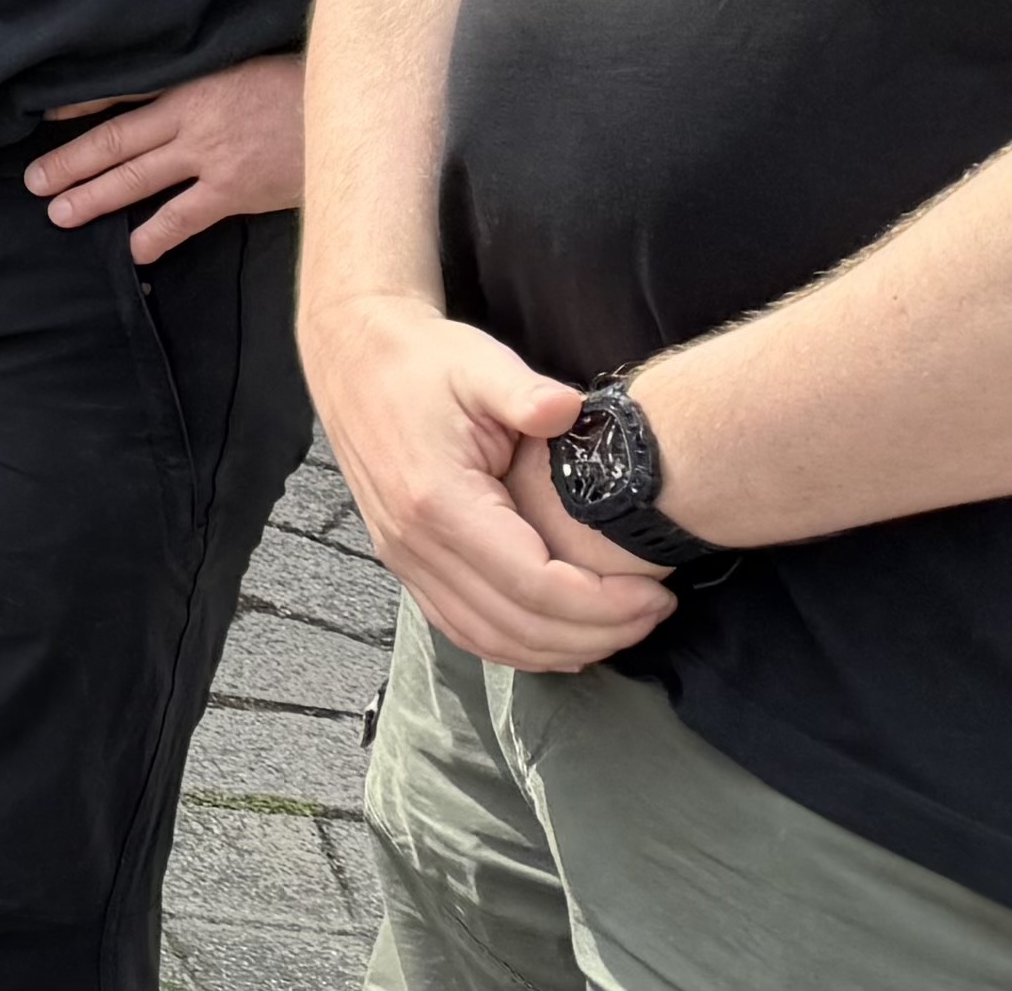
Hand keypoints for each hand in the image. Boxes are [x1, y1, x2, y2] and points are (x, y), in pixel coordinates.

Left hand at [29, 50, 304, 263]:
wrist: (353, 108)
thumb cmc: (307, 83)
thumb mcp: (249, 64)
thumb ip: (213, 81)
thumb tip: (187, 92)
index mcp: (193, 82)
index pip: (122, 92)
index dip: (80, 104)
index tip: (45, 115)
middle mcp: (191, 118)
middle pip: (115, 141)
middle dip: (70, 162)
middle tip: (33, 181)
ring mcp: (211, 156)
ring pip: (136, 179)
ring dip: (94, 196)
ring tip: (59, 213)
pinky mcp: (235, 190)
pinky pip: (184, 217)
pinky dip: (156, 233)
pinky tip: (134, 250)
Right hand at [300, 291, 675, 672]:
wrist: (356, 360)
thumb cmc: (424, 362)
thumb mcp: (479, 363)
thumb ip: (524, 391)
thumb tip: (571, 409)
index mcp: (438, 502)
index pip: (532, 585)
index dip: (603, 604)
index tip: (656, 593)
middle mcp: (415, 545)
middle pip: (517, 626)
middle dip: (597, 634)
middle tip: (656, 612)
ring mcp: (405, 560)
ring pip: (489, 639)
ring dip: (561, 649)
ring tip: (621, 628)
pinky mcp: (406, 564)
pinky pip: (463, 629)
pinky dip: (517, 647)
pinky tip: (562, 639)